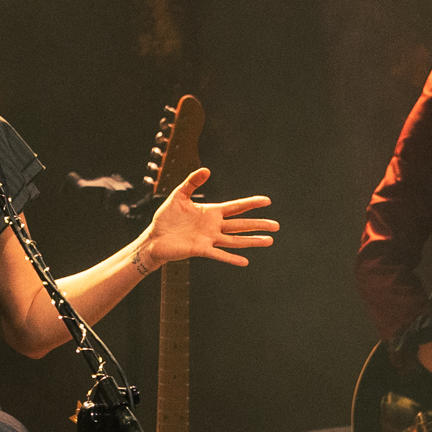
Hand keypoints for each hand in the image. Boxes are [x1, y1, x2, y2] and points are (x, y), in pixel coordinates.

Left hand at [140, 169, 278, 267]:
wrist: (154, 237)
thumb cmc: (166, 217)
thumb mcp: (179, 195)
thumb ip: (192, 182)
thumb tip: (206, 170)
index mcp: (211, 212)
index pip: (236, 207)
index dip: (251, 204)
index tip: (267, 201)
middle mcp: (214, 226)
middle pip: (241, 224)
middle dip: (258, 225)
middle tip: (276, 226)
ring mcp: (209, 239)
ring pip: (235, 240)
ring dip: (252, 241)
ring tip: (269, 241)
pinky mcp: (200, 249)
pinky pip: (219, 254)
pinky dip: (232, 258)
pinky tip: (245, 261)